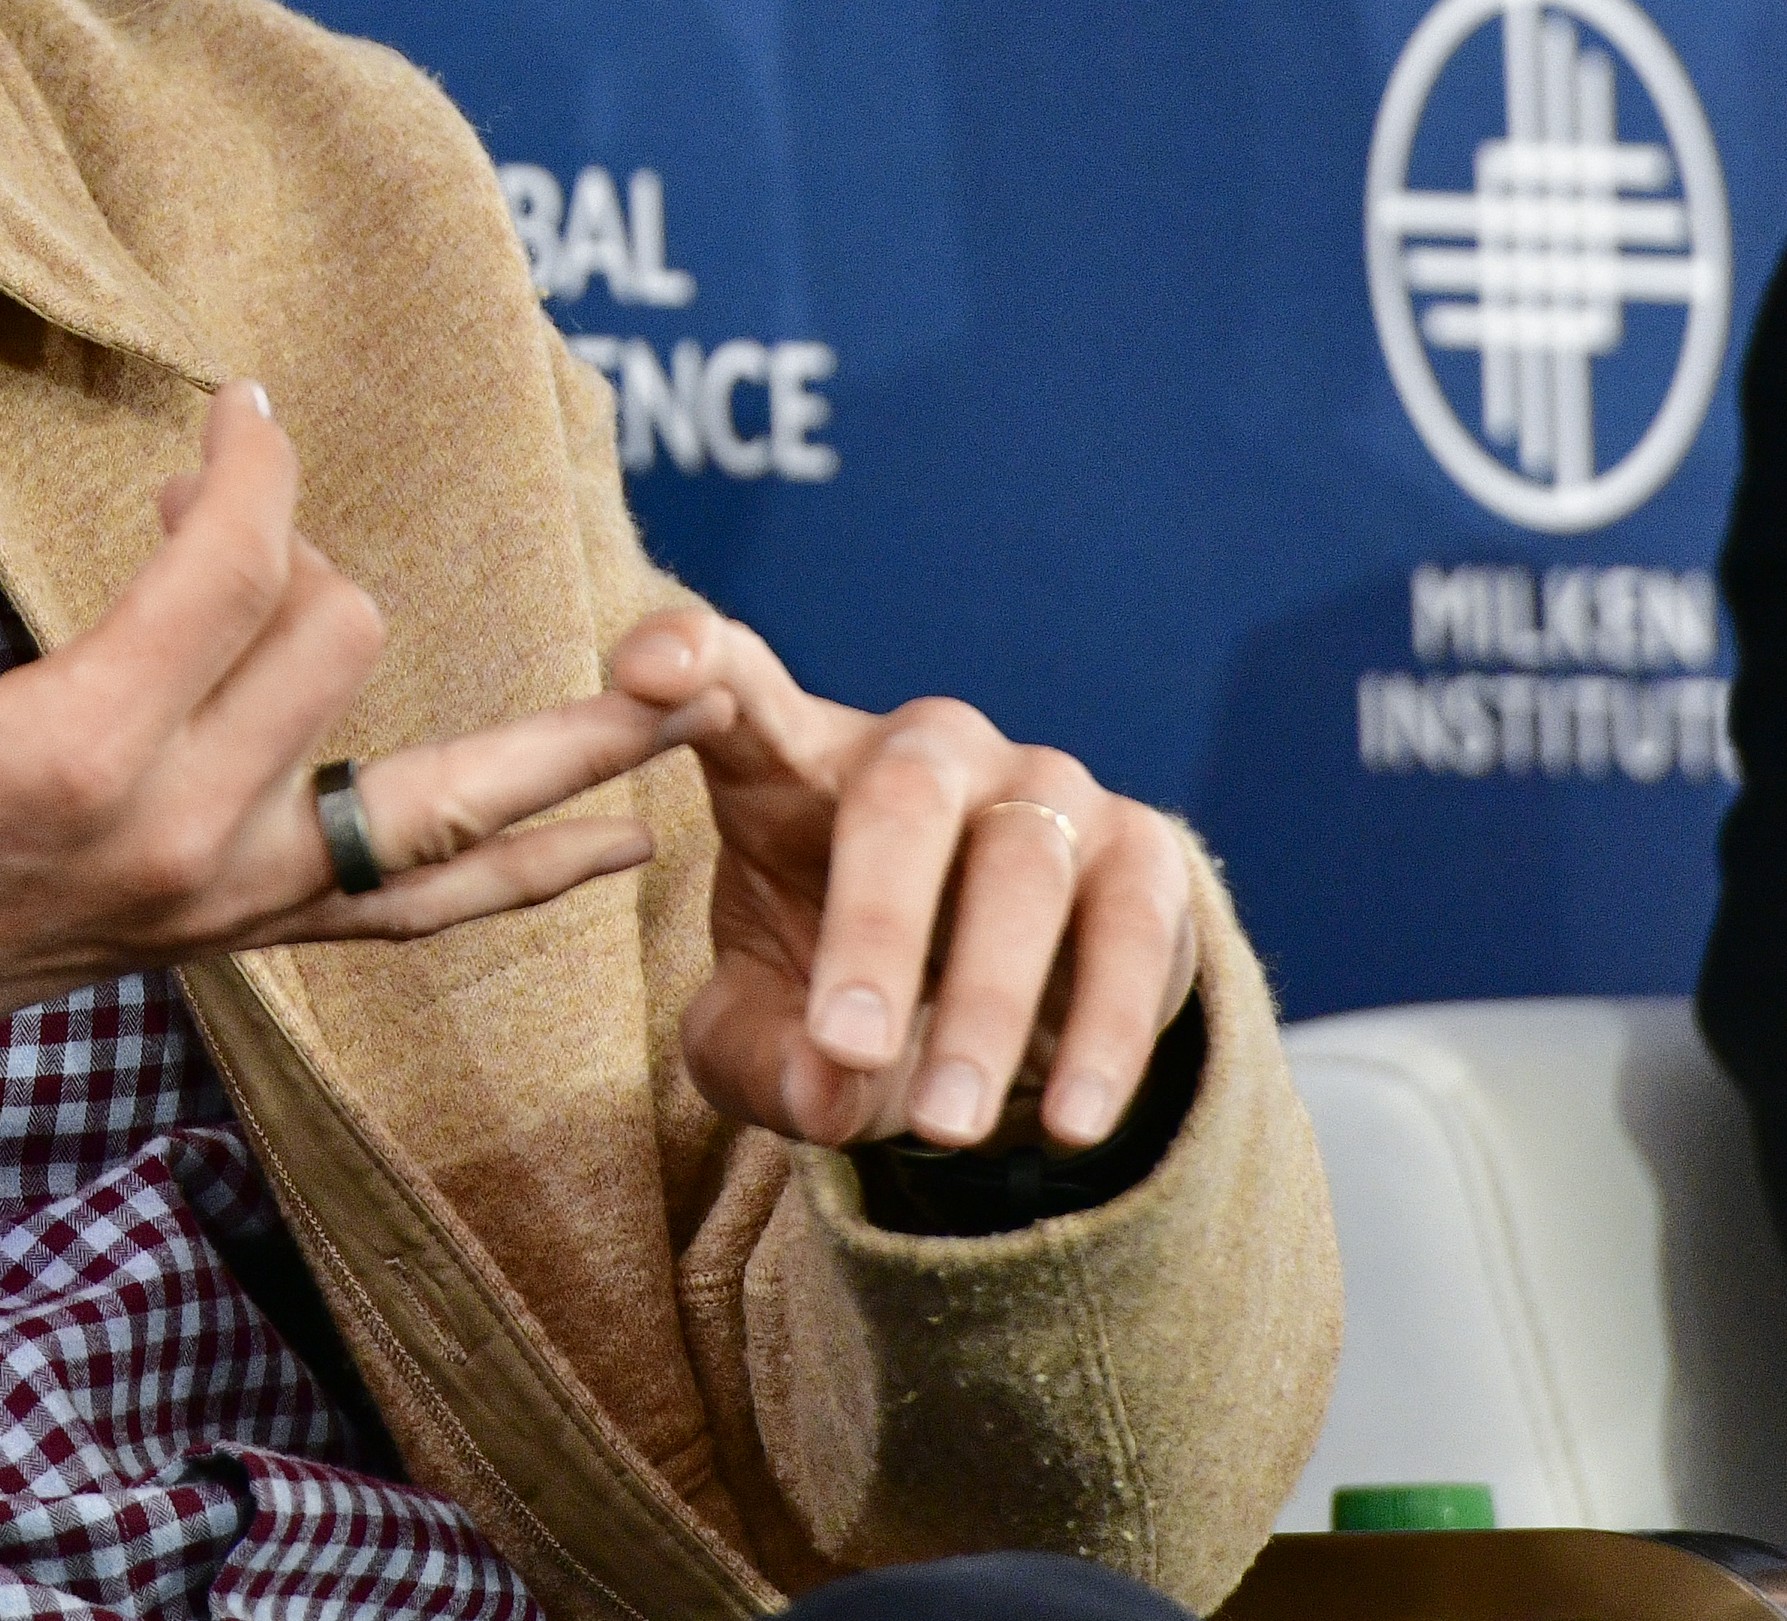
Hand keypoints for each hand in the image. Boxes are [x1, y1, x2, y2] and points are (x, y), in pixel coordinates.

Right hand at [0, 381, 664, 1134]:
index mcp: (78, 753)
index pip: (237, 564)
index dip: (249, 461)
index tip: (231, 404)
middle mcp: (179, 837)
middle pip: (334, 632)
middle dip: (287, 536)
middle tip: (210, 490)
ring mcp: (224, 899)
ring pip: (435, 798)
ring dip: (560, 742)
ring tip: (687, 680)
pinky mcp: (239, 930)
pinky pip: (412, 906)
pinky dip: (519, 873)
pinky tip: (617, 843)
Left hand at [607, 610, 1201, 1150]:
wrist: (999, 1023)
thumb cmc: (840, 995)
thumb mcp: (767, 1039)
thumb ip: (762, 1058)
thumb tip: (825, 1090)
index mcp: (796, 759)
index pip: (739, 683)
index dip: (694, 661)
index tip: (644, 671)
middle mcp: (925, 748)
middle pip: (901, 796)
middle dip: (875, 925)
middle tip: (846, 1045)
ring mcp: (1042, 787)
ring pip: (1022, 866)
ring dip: (985, 1003)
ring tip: (944, 1126)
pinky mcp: (1142, 850)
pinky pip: (1133, 929)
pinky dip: (1103, 1034)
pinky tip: (1066, 1125)